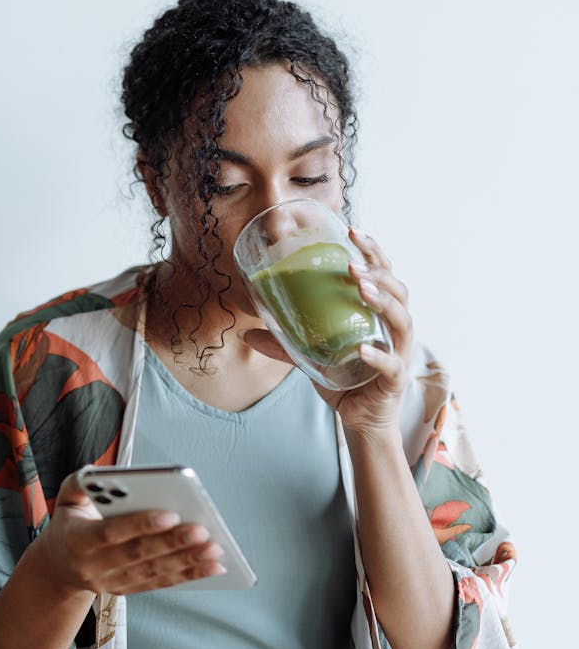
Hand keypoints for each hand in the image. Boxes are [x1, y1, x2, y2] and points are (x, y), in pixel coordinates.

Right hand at [34, 471, 225, 595]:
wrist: (57, 569)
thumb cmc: (68, 527)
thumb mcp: (64, 502)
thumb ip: (77, 484)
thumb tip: (95, 472)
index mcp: (78, 540)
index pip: (111, 533)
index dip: (140, 524)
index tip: (170, 514)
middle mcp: (94, 566)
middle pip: (138, 555)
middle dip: (173, 542)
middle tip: (202, 530)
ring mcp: (111, 582)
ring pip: (154, 572)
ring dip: (187, 562)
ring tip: (214, 549)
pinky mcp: (127, 589)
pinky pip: (160, 583)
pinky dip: (189, 576)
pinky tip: (211, 567)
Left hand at [242, 226, 412, 436]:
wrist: (360, 420)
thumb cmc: (342, 380)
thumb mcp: (308, 357)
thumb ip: (283, 344)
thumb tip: (246, 334)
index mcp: (377, 315)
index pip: (383, 274)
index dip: (372, 250)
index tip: (351, 229)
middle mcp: (394, 329)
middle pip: (399, 290)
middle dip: (378, 272)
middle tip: (351, 263)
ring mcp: (399, 353)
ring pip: (402, 320)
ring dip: (382, 301)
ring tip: (360, 288)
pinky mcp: (395, 380)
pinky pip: (391, 364)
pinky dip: (378, 355)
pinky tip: (362, 348)